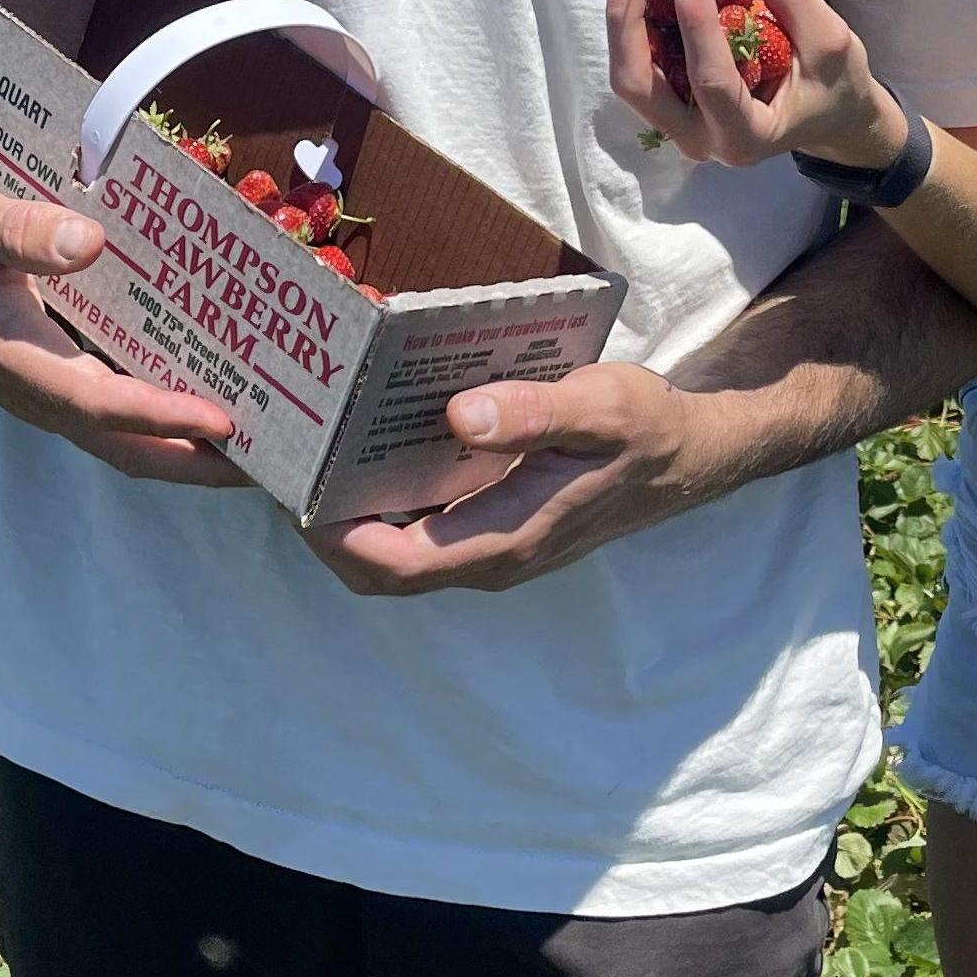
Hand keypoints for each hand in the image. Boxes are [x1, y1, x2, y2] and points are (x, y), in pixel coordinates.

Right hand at [0, 141, 245, 484]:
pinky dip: (165, 416)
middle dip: (195, 462)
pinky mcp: (52, 377)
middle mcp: (33, 389)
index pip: (97, 404)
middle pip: (122, 446)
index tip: (224, 421)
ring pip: (122, 437)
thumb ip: (17, 230)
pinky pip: (115, 412)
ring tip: (263, 441)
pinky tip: (214, 394)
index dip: (161, 416)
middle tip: (274, 462)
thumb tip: (87, 242)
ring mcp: (43, 389)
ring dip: (187, 447)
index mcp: (11, 358)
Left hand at [304, 359, 738, 594]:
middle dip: (323, 530)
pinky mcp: (493, 528)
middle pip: (380, 571)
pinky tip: (367, 448)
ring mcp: (491, 548)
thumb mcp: (600, 405)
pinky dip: (382, 505)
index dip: (333, 536)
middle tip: (285, 466)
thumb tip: (459, 416)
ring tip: (312, 454)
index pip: (395, 563)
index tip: (292, 489)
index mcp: (506, 537)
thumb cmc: (646, 429)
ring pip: (397, 556)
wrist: (691, 457)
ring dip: (348, 518)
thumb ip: (535, 413)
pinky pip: (421, 533)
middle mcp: (490, 556)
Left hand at [606, 0, 910, 174]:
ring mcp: (679, 127)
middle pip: (640, 86)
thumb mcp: (831, 38)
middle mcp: (701, 140)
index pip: (711, 81)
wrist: (831, 118)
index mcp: (747, 135)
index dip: (695, 24)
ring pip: (630, 78)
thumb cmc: (836, 85)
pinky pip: (640, 68)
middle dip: (627, 23)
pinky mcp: (671, 106)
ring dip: (623, 20)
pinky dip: (634, 25)